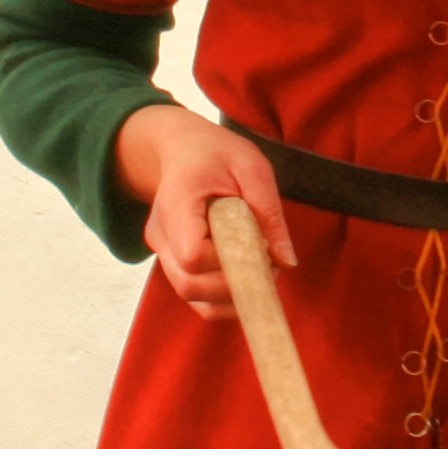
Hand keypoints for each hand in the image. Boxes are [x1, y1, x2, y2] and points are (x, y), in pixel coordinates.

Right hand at [112, 104, 293, 318]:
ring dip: (230, 296)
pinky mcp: (171, 262)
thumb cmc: (217, 154)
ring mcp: (161, 250)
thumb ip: (269, 213)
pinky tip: (245, 279)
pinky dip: (221, 299)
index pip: (192, 254)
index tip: (257, 247)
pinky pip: (193, 296)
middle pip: (188, 284)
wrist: (182, 150)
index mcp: (177, 202)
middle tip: (268, 266)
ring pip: (189, 295)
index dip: (227, 262)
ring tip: (260, 270)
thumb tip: (287, 261)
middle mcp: (161, 233)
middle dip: (234, 286)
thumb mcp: (252, 167)